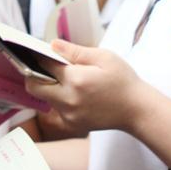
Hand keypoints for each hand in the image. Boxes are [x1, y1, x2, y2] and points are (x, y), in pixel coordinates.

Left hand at [24, 40, 148, 134]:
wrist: (137, 110)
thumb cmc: (123, 81)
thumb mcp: (104, 57)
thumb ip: (75, 51)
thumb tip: (52, 45)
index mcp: (76, 80)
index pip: (44, 64)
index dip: (40, 56)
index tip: (40, 52)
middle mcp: (68, 99)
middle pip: (33, 86)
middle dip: (34, 74)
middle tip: (45, 66)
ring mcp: (68, 115)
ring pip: (44, 98)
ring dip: (49, 87)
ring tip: (67, 79)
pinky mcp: (71, 124)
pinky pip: (56, 109)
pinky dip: (60, 99)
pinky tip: (77, 93)